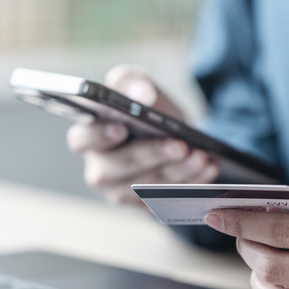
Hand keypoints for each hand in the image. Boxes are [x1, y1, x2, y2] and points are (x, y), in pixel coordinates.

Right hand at [67, 65, 218, 205]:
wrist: (174, 136)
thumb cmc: (147, 110)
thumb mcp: (140, 87)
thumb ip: (132, 81)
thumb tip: (140, 92)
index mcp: (88, 135)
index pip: (81, 139)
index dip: (97, 136)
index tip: (121, 129)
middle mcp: (99, 167)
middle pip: (119, 166)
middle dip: (152, 154)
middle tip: (180, 145)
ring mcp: (120, 190)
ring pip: (146, 186)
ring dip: (177, 171)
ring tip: (201, 157)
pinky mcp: (144, 206)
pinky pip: (166, 201)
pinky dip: (189, 184)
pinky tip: (207, 169)